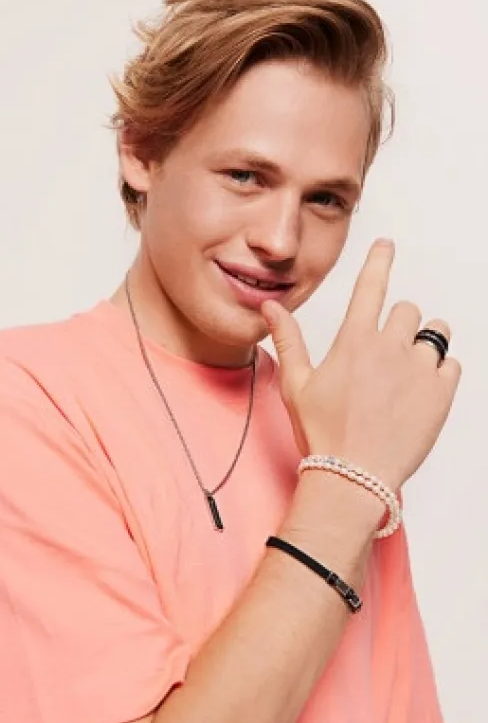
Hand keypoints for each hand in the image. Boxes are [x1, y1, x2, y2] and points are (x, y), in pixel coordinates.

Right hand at [261, 240, 461, 490]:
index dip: (379, 261)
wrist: (353, 477)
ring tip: (409, 370)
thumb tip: (270, 307)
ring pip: (435, 333)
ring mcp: (419, 369)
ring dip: (425, 343)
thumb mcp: (296, 385)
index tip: (387, 246)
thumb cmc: (322, 434)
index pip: (371, 286)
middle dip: (399, 324)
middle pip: (407, 309)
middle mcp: (390, 348)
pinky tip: (421, 392)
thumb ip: (287, 340)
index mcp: (354, 342)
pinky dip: (441, 373)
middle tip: (386, 354)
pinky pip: (452, 365)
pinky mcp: (441, 393)